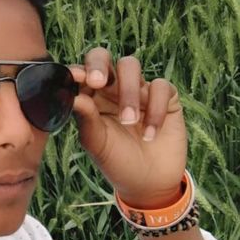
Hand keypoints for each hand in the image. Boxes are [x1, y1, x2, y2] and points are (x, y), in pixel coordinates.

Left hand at [69, 48, 187, 208]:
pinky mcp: (165, 97)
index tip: (76, 79)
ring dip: (128, 92)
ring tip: (129, 122)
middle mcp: (111, 88)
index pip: (80, 72)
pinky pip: (160, 86)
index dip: (78, 71)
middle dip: (99, 64)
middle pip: (103, 56)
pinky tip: (150, 134)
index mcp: (90, 96)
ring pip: (130, 66)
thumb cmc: (117, 161)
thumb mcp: (97, 143)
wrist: (149, 183)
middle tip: (99, 82)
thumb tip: (74, 96)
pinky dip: (156, 109)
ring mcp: (138, 89)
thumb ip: (86, 118)